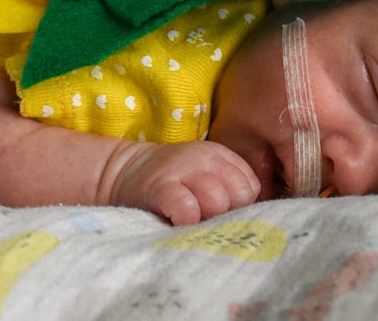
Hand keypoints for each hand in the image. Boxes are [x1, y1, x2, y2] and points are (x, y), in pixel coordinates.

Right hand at [108, 140, 260, 225]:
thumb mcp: (204, 174)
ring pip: (217, 201)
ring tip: (191, 219)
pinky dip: (187, 221)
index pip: (250, 188)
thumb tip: (253, 219)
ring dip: (206, 218)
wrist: (124, 170)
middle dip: (225, 213)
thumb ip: (229, 189)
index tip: (222, 211)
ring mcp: (182, 170)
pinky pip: (188, 209)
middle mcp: (205, 159)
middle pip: (237, 196)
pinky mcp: (160, 187)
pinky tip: (178, 221)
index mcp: (220, 156)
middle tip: (205, 217)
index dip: (239, 206)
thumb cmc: (173, 181)